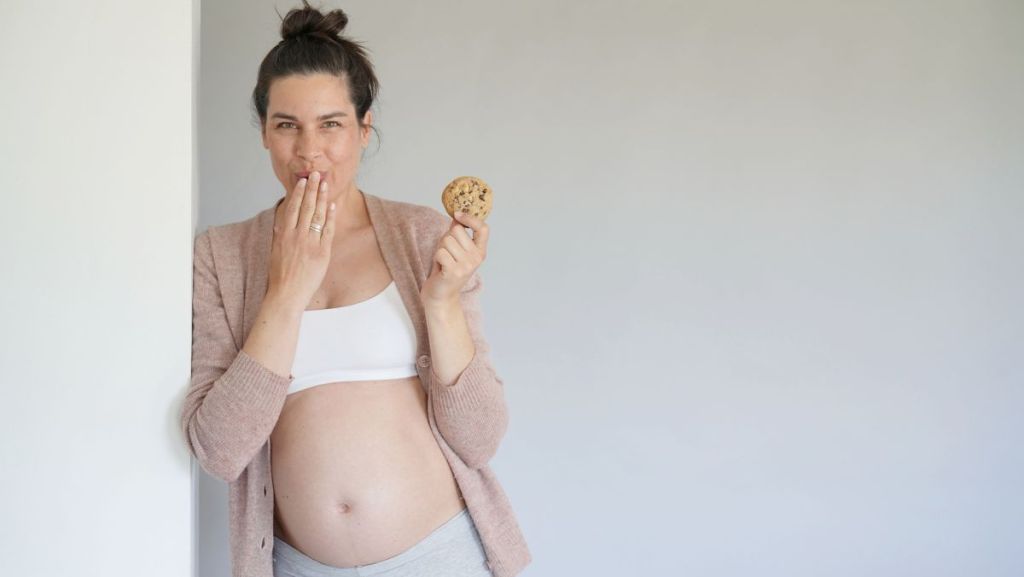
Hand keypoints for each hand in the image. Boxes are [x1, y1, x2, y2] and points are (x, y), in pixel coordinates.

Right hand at [266, 171, 334, 308]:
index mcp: (283, 234)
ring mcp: (310, 243)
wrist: (285, 294)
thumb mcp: (275, 251)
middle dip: (312, 189)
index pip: (292, 208)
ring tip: (325, 184)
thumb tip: (281, 225)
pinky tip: (333, 206)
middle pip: (306, 207)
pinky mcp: (321, 252)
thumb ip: (280, 236)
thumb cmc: (279, 276)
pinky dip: (331, 217)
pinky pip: (328, 230)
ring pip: (317, 215)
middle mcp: (296, 235)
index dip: (299, 193)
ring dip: (322, 198)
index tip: (303, 182)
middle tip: (316, 174)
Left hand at [421, 211, 488, 305]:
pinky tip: (440, 268)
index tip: (458, 214)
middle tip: (446, 253)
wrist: (441, 296)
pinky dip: (436, 258)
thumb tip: (457, 216)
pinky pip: (440, 252)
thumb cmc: (446, 271)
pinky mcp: (454, 272)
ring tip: (443, 261)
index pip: (483, 229)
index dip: (471, 218)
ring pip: (446, 240)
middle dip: (446, 238)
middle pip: (456, 230)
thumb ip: (458, 234)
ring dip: (440, 249)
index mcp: (480, 252)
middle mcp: (476, 258)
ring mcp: (466, 266)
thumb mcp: (456, 250)